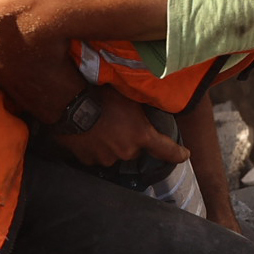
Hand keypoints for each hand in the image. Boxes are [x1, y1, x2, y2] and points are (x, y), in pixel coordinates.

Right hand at [51, 86, 188, 169]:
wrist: (69, 103)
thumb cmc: (101, 94)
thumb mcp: (129, 96)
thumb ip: (143, 107)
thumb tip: (152, 103)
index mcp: (141, 136)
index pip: (167, 150)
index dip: (178, 154)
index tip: (184, 155)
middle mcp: (126, 151)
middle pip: (135, 150)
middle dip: (131, 140)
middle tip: (120, 123)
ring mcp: (106, 158)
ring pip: (114, 153)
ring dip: (111, 143)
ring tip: (101, 125)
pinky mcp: (87, 160)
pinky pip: (96, 155)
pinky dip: (94, 146)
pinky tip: (89, 131)